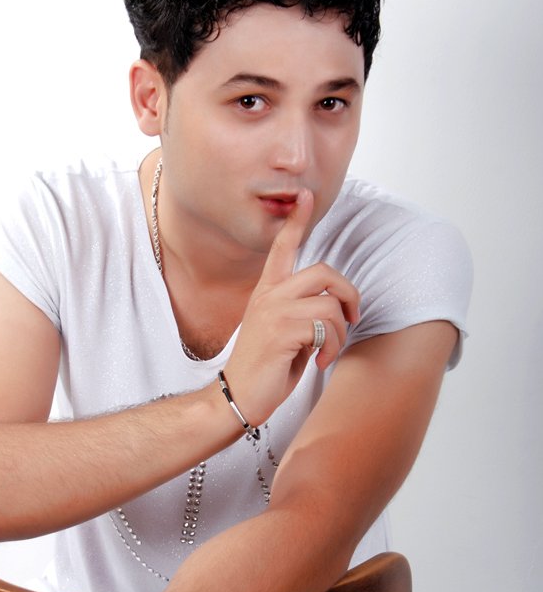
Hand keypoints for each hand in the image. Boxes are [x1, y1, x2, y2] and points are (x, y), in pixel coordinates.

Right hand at [223, 189, 359, 423]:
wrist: (239, 395)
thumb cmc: (265, 367)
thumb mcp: (283, 332)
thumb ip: (302, 312)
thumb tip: (335, 308)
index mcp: (268, 291)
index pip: (282, 248)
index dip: (296, 221)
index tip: (305, 195)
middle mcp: (269, 295)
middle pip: (324, 272)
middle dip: (349, 295)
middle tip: (351, 318)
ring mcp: (274, 312)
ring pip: (330, 304)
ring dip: (339, 333)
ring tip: (327, 351)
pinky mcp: (282, 331)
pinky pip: (325, 328)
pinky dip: (330, 348)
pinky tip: (318, 361)